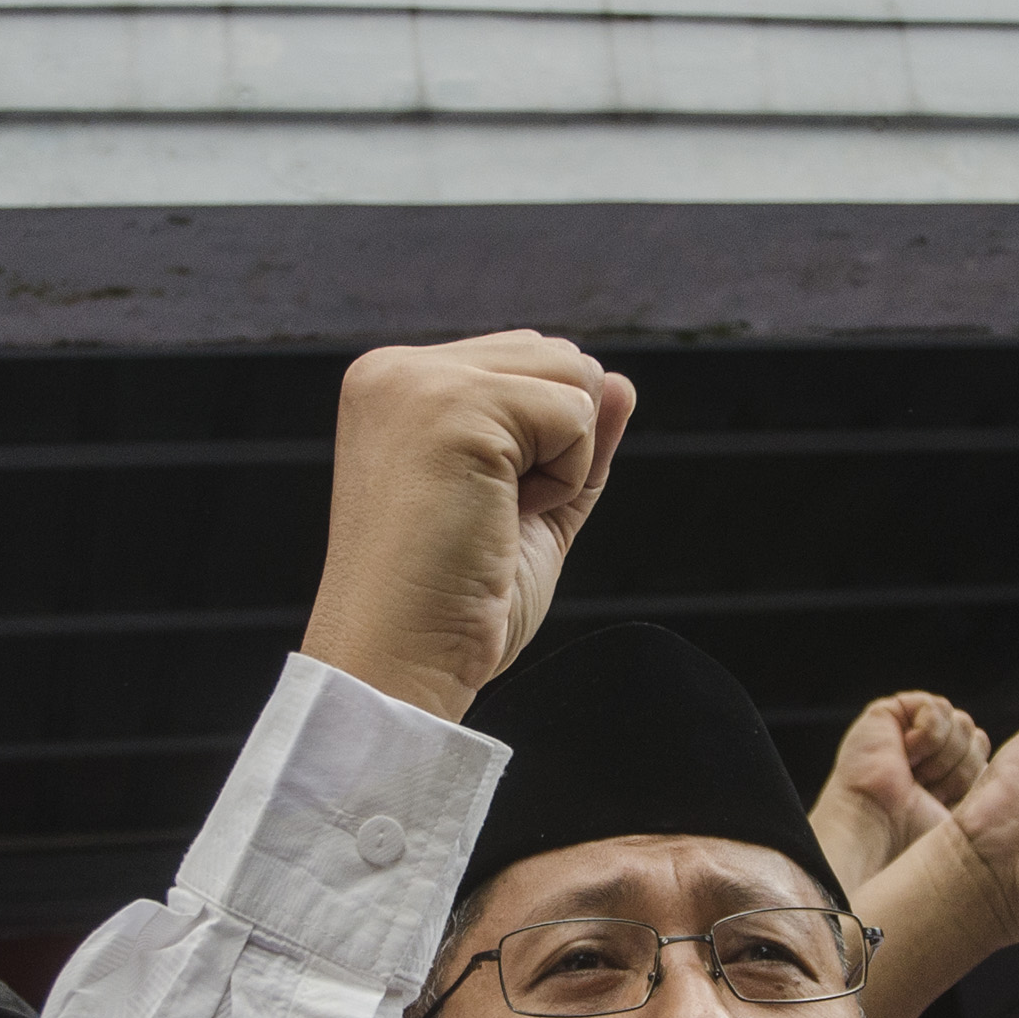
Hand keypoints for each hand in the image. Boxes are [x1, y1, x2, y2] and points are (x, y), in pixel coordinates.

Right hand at [298, 333, 634, 721]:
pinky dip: (564, 480)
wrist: (401, 661)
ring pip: (575, 375)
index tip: (478, 510)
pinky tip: (500, 516)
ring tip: (491, 514)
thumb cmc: (450, 604)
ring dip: (563, 461)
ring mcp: (420, 383)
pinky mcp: (455, 406)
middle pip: (558, 356)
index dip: (542, 446)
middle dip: (557, 445)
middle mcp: (397, 372)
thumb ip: (570, 441)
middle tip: (488, 515)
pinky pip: (577, 415)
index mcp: (397, 389)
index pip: (525, 363)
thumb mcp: (527, 506)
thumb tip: (621, 382)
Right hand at [811, 692, 990, 890]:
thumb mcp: (966, 809)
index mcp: (944, 766)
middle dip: (958, 766)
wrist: (879, 830)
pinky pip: (935, 708)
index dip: (971, 773)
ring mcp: (907, 728)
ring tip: (915, 774)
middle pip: (973, 732)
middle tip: (928, 788)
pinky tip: (906, 755)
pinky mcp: (890, 713)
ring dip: (942, 755)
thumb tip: (1015, 764)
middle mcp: (927, 746)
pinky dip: (927, 735)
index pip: (981, 747)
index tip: (947, 800)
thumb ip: (983, 781)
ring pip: (959, 720)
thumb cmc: (915, 833)